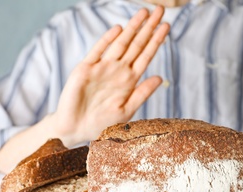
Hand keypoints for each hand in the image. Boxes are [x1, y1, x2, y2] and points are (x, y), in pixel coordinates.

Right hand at [51, 6, 169, 145]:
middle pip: (136, 45)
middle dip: (148, 27)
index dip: (156, 41)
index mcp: (129, 80)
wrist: (76, 129)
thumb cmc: (101, 123)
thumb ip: (142, 93)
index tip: (167, 26)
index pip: (146, 56)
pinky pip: (98, 51)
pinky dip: (108, 40)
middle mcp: (117, 70)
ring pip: (120, 43)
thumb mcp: (126, 110)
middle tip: (160, 10)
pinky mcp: (85, 69)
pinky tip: (119, 29)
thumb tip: (160, 77)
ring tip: (144, 13)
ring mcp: (102, 68)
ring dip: (132, 28)